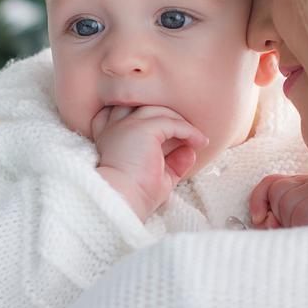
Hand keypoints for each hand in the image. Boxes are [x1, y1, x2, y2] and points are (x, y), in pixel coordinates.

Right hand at [92, 105, 208, 220]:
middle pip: (142, 106)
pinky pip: (171, 122)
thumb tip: (190, 152)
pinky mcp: (142, 129)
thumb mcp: (156, 176)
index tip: (164, 131)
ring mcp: (127, 125)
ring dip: (179, 122)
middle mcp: (114, 127)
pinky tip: (199, 143)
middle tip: (184, 133)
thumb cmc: (134, 195)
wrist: (122, 201)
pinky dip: (188, 131)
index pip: (119, 113)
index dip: (143, 117)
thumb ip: (172, 163)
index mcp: (108, 137)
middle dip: (164, 115)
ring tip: (196, 139)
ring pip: (158, 110)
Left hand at [249, 174, 307, 229]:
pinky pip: (299, 213)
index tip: (257, 219)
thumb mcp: (294, 227)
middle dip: (277, 215)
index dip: (258, 199)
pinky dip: (301, 227)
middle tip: (294, 228)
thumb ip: (276, 219)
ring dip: (291, 223)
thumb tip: (262, 219)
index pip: (271, 182)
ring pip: (285, 200)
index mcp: (305, 186)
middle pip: (276, 190)